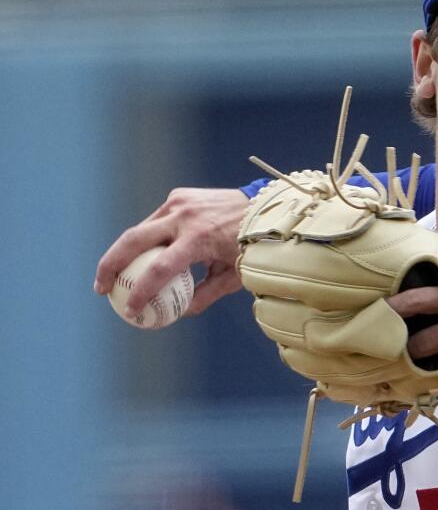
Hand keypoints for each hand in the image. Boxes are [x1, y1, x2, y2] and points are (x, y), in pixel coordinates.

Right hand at [95, 188, 249, 316]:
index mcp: (200, 238)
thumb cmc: (250, 247)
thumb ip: (205, 295)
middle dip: (110, 265)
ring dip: (125, 252)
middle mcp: (185, 217)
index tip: (131, 310)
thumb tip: (178, 314)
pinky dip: (148, 238)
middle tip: (101, 288)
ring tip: (114, 274)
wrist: (264, 208)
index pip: (160, 269)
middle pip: (133, 241)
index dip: (141, 292)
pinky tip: (142, 255)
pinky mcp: (179, 196)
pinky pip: (157, 220)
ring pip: (141, 229)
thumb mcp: (233, 276)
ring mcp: (179, 202)